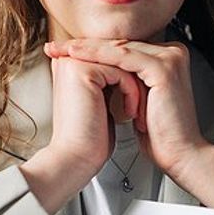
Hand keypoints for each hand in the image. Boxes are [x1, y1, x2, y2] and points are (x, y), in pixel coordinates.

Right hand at [20, 52, 142, 214]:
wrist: (77, 158)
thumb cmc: (91, 138)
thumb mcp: (103, 101)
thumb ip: (110, 80)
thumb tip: (133, 70)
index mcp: (71, 65)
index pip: (113, 57)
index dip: (132, 76)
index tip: (142, 98)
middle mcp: (69, 60)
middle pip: (118, 56)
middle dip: (136, 80)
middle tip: (144, 103)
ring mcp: (73, 63)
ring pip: (122, 63)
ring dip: (136, 87)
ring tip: (137, 111)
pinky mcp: (82, 71)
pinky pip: (121, 72)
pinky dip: (132, 92)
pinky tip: (130, 112)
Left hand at [43, 39, 213, 206]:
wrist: (180, 155)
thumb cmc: (160, 135)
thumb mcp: (137, 100)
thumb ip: (125, 80)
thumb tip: (98, 70)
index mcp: (167, 58)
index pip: (123, 48)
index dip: (92, 49)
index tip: (64, 51)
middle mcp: (172, 53)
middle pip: (120, 45)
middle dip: (84, 45)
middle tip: (56, 47)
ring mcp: (170, 58)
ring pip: (119, 48)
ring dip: (86, 48)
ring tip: (61, 49)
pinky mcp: (164, 68)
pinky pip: (123, 57)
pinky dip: (97, 56)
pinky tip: (78, 55)